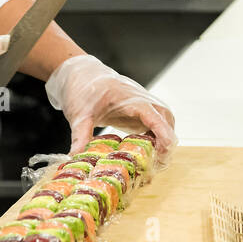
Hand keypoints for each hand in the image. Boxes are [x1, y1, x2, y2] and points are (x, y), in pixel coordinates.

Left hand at [44, 54, 176, 159]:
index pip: (157, 118)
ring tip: (151, 162)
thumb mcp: (79, 114)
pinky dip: (156, 139)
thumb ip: (80, 136)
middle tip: (154, 166)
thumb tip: (75, 158)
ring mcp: (145, 105)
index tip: (162, 156)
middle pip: (167, 123)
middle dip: (166, 145)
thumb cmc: (83, 89)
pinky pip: (157, 125)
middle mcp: (144, 101)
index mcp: (132, 99)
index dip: (164, 138)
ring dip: (163, 142)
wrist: (82, 74)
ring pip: (166, 124)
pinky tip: (145, 152)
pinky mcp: (141, 111)